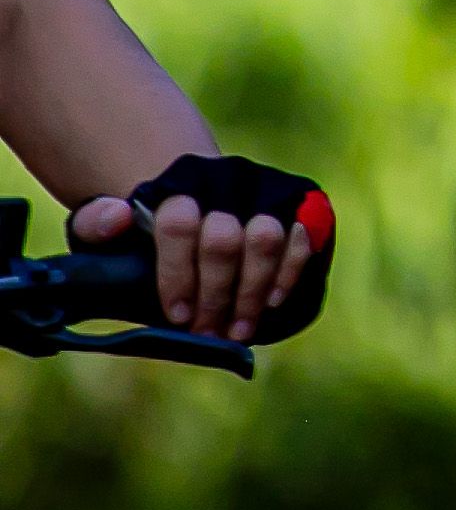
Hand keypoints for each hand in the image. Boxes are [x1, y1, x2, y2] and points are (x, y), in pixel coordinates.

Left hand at [71, 184, 314, 343]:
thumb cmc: (149, 230)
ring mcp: (266, 186)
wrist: (202, 200)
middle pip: (223, 240)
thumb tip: (118, 217)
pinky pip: (304, 234)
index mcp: (178, 183)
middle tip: (209, 332)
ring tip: (240, 328)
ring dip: (253, 292)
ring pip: (266, 239)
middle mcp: (226, 178)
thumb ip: (96, 224)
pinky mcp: (301, 197)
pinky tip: (274, 301)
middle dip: (215, 296)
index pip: (178, 224)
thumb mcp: (107, 228)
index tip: (176, 315)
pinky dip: (291, 271)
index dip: (177, 275)